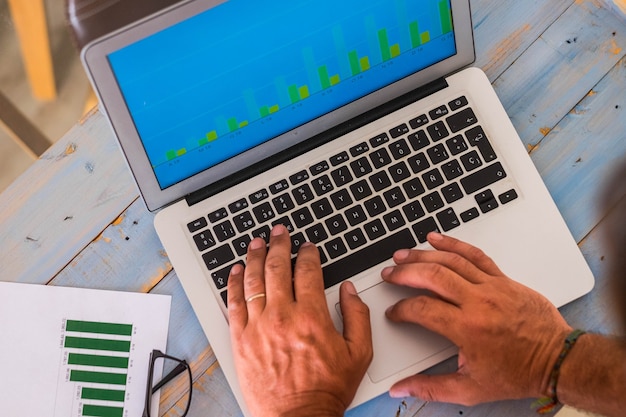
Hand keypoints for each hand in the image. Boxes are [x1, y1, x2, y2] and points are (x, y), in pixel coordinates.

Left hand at [228, 225, 372, 416]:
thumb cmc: (326, 389)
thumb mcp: (359, 353)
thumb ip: (358, 316)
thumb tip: (349, 290)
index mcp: (312, 317)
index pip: (307, 272)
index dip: (307, 254)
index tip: (307, 248)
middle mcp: (283, 316)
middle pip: (277, 268)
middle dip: (279, 245)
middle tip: (279, 233)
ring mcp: (258, 326)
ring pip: (253, 280)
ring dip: (254, 256)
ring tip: (256, 243)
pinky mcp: (241, 339)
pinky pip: (234, 303)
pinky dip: (234, 283)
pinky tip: (236, 270)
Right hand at [382, 232, 571, 404]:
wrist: (557, 360)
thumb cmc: (518, 373)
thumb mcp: (470, 389)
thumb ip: (430, 388)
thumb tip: (401, 389)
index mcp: (467, 329)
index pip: (421, 308)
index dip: (401, 309)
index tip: (394, 312)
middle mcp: (478, 303)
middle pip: (432, 276)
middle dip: (404, 274)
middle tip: (388, 274)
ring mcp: (492, 287)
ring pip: (450, 261)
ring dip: (422, 255)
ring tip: (402, 255)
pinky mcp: (503, 279)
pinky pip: (475, 255)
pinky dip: (453, 244)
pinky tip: (436, 238)